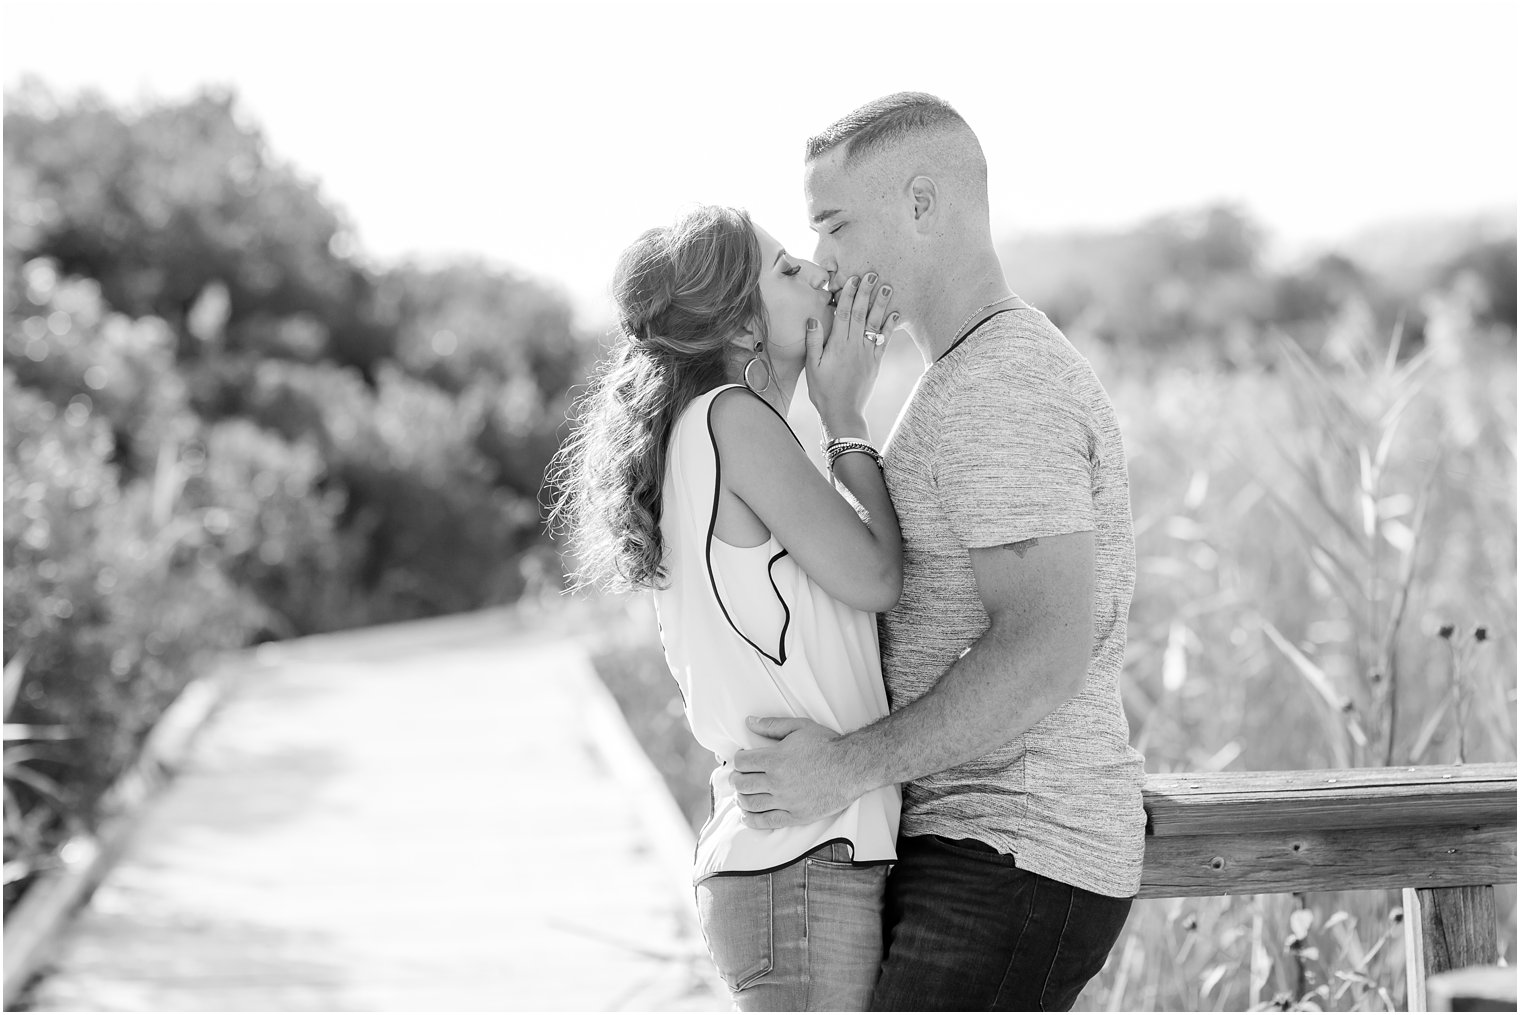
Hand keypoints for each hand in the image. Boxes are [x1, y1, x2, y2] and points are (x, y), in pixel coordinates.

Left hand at [730, 716, 859, 827]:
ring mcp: (786, 801)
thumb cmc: (827, 745)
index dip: (738, 759)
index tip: (742, 759)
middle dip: (737, 779)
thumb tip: (749, 722)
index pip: (742, 762)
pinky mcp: (796, 816)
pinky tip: (747, 816)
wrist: (852, 767)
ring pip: (751, 804)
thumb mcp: (800, 727)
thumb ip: (772, 725)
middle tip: (739, 777)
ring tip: (743, 795)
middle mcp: (777, 781)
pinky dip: (752, 820)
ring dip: (741, 799)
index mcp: (775, 759)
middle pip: (742, 784)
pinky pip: (767, 822)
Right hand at [807, 273, 897, 430]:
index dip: (849, 295)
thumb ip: (814, 342)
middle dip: (867, 292)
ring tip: (887, 287)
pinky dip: (890, 326)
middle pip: (862, 313)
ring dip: (881, 304)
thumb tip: (814, 318)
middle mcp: (854, 345)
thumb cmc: (823, 391)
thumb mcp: (812, 367)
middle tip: (872, 274)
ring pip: (875, 323)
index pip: (844, 313)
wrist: (843, 412)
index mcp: (837, 344)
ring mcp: (867, 353)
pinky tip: (895, 313)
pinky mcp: (875, 362)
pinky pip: (884, 340)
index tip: (853, 279)